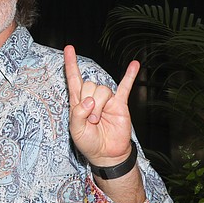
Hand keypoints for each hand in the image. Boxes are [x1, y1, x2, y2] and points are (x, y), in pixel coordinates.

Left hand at [64, 45, 136, 165]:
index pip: (73, 78)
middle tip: (91, 120)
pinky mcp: (120, 104)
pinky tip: (135, 64)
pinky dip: (130, 76)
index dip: (70, 64)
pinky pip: (125, 87)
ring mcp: (107, 100)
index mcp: (78, 102)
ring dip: (100, 106)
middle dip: (89, 103)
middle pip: (89, 85)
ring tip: (99, 120)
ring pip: (102, 90)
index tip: (68, 49)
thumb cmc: (89, 142)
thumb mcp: (76, 130)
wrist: (107, 153)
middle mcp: (92, 97)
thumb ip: (77, 114)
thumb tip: (89, 101)